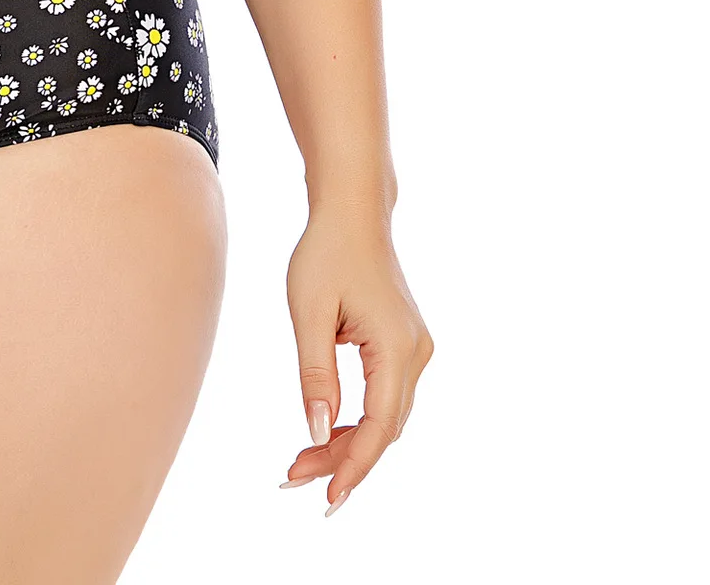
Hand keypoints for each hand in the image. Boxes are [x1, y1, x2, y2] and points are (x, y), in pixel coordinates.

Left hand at [280, 206, 433, 513]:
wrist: (352, 212)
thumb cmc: (324, 252)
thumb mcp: (308, 313)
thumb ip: (315, 374)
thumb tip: (316, 432)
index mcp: (397, 348)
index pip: (378, 426)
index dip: (353, 465)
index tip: (326, 497)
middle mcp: (416, 354)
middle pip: (383, 428)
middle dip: (342, 458)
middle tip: (293, 478)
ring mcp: (415, 349)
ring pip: (385, 416)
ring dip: (348, 441)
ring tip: (302, 462)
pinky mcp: (405, 344)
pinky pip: (384, 396)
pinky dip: (357, 418)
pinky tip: (327, 430)